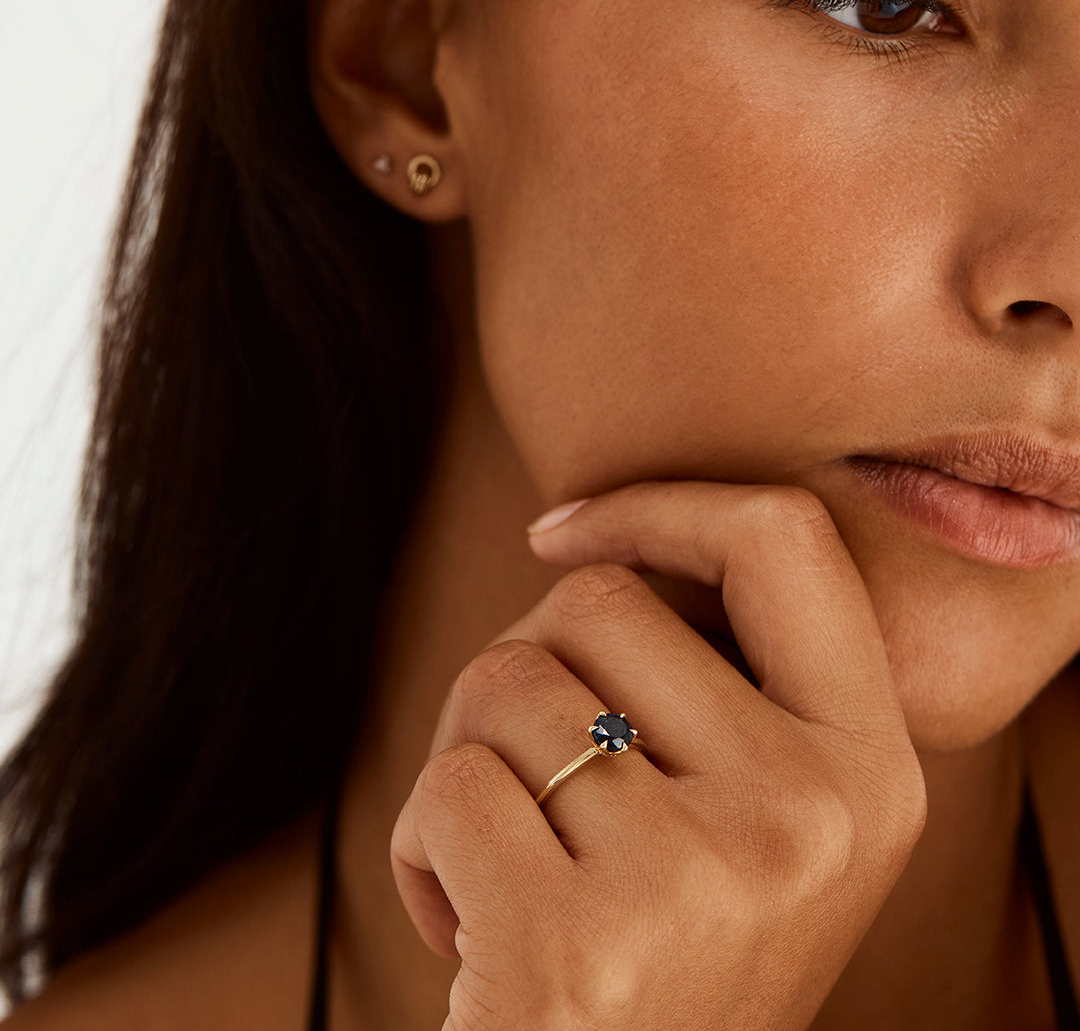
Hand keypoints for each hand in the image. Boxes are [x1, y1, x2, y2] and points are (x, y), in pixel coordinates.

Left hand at [390, 480, 926, 1029]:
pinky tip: (469, 928)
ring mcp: (700, 881)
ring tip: (508, 863)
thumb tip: (582, 540)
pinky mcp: (578, 947)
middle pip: (598, 600)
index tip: (561, 533)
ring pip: (503, 681)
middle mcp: (810, 816)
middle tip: (528, 777)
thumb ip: (719, 684)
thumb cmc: (667, 954)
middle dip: (522, 664)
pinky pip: (446, 786)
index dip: (661, 505)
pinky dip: (420, 844)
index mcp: (868, 768)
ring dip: (465, 760)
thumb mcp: (759, 821)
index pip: (785, 539)